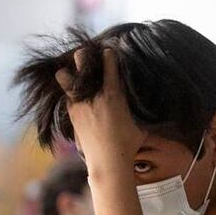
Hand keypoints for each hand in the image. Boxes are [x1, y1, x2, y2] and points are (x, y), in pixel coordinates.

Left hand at [56, 49, 144, 171]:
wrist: (108, 162)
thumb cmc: (128, 144)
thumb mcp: (140, 124)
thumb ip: (139, 109)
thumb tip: (152, 104)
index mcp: (113, 94)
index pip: (109, 63)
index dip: (109, 54)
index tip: (110, 52)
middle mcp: (93, 95)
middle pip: (81, 61)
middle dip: (84, 56)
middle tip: (89, 59)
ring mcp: (79, 103)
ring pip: (64, 76)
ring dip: (69, 73)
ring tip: (77, 76)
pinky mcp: (72, 114)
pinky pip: (67, 94)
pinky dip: (71, 91)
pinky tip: (77, 95)